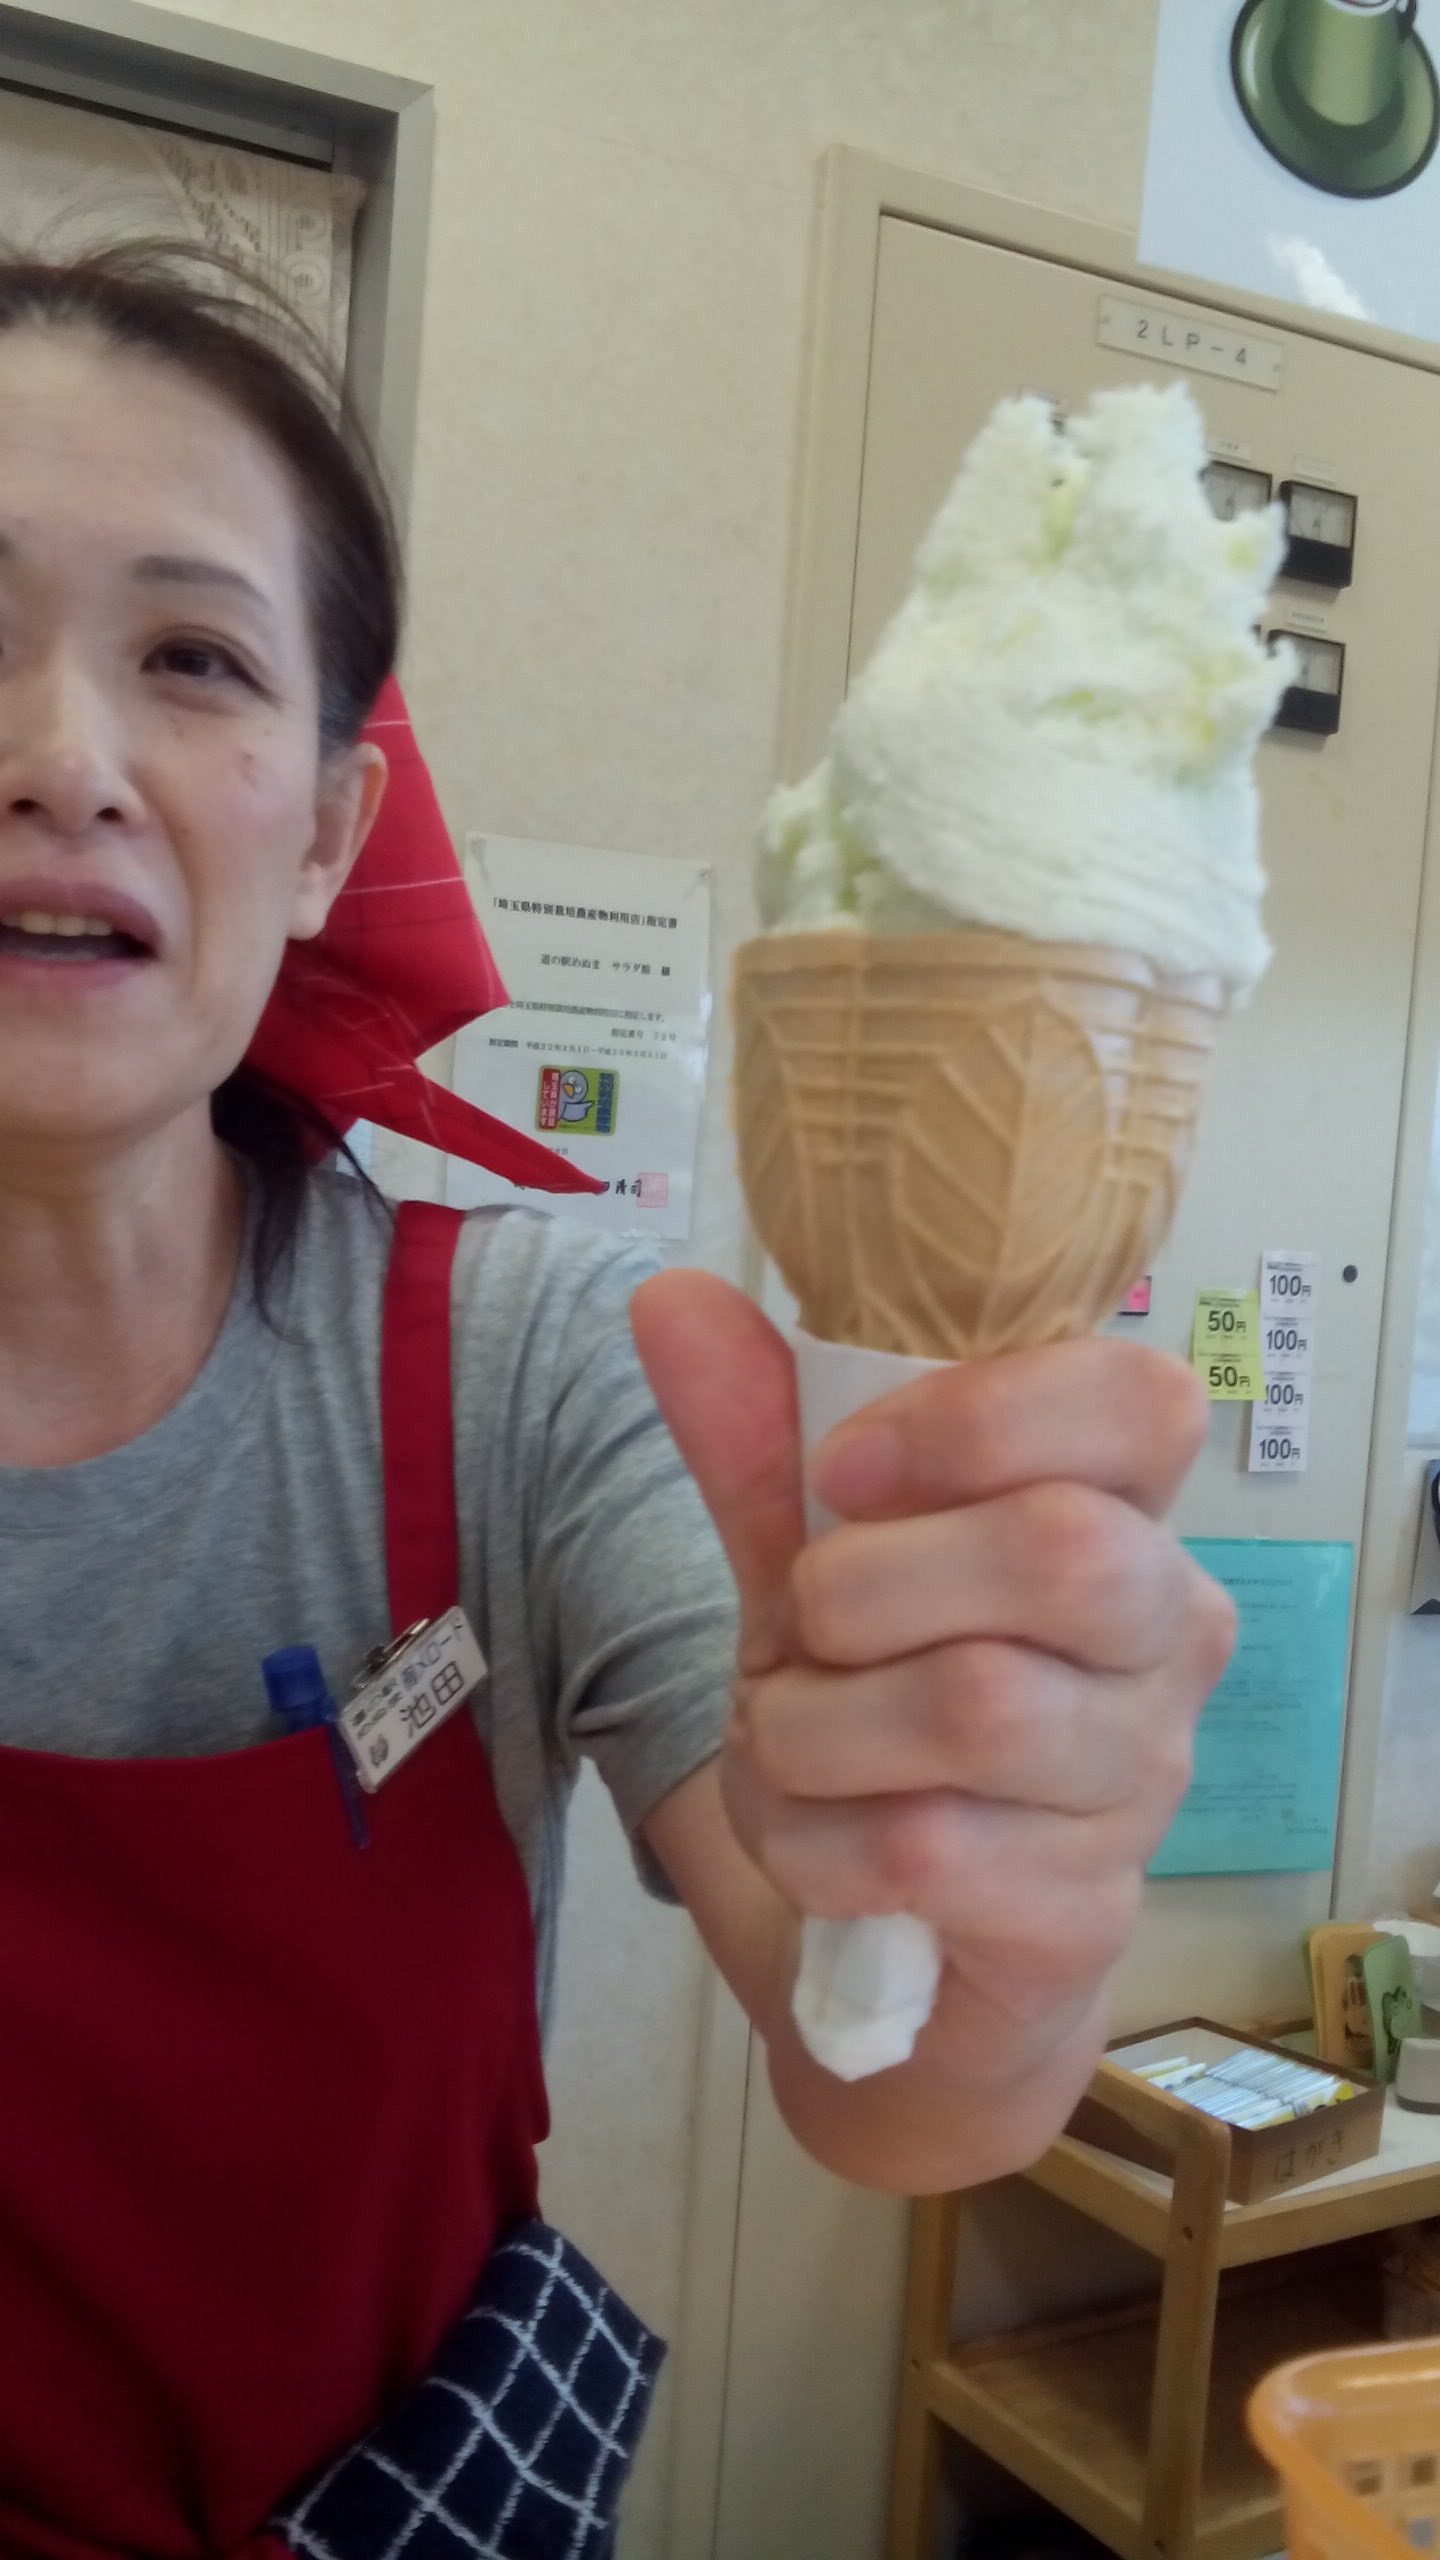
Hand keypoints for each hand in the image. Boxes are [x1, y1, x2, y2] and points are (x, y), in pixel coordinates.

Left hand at [631, 1271, 1233, 2157]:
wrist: (899, 1960)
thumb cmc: (880, 1723)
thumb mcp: (808, 1574)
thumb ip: (758, 1443)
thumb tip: (668, 1295)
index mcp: (1125, 1514)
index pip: (1144, 1401)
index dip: (979, 1418)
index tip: (846, 1472)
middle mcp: (1166, 1637)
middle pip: (1063, 1550)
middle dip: (869, 1582)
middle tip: (807, 1626)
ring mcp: (1142, 1780)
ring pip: (975, 1705)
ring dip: (814, 1726)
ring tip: (790, 1743)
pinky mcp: (1085, 1911)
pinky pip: (922, 1847)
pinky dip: (812, 1840)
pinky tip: (815, 1846)